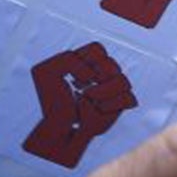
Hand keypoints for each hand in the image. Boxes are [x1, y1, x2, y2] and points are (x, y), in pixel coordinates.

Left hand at [23, 43, 139, 167]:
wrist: (56, 127)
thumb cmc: (53, 101)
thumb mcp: (47, 72)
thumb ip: (68, 61)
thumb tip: (92, 77)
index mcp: (89, 62)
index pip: (98, 49)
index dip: (86, 60)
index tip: (72, 75)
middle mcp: (104, 74)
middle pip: (112, 64)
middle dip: (96, 75)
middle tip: (77, 86)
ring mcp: (113, 90)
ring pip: (123, 81)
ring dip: (104, 90)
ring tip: (87, 97)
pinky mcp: (118, 107)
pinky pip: (129, 99)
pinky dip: (113, 103)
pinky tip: (98, 108)